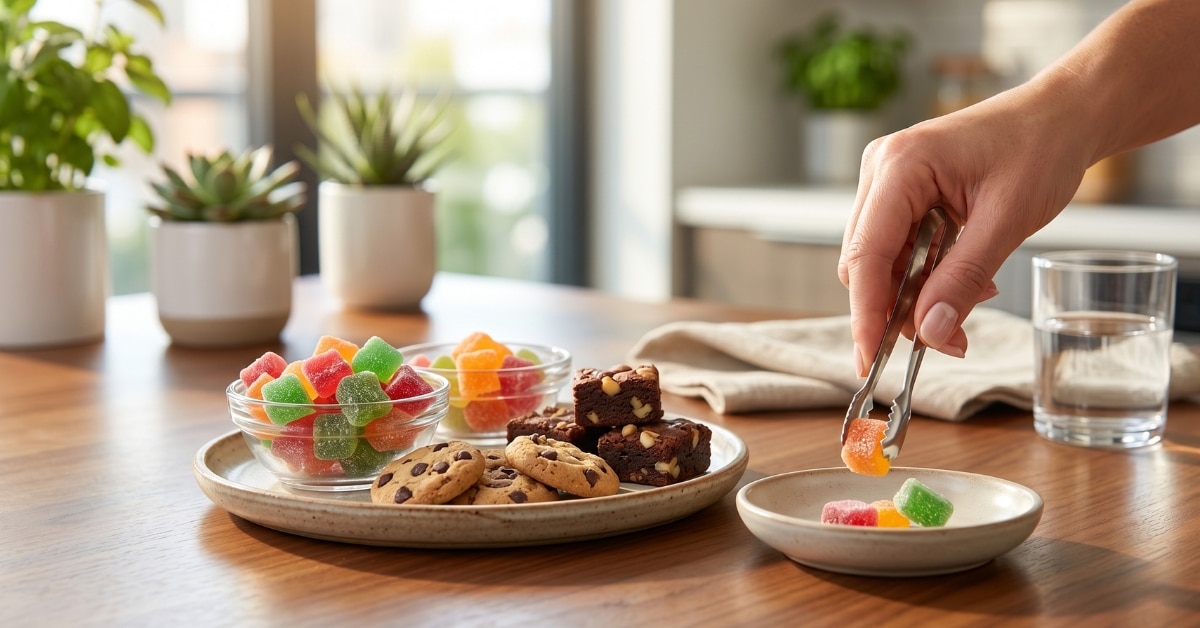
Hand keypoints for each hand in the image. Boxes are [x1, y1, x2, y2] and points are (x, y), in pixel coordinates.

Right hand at [837, 87, 1085, 375]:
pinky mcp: (901, 193)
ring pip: (880, 261)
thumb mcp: (1008, 221)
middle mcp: (881, 170)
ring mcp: (887, 180)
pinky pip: (898, 248)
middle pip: (864, 262)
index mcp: (899, 166)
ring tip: (971, 301)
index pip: (865, 255)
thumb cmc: (1040, 149)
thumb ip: (963, 279)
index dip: (866, 313)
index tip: (870, 360)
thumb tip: (931, 334)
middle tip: (947, 341)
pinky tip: (963, 278)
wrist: (1062, 114)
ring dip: (916, 293)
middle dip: (897, 308)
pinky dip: (925, 274)